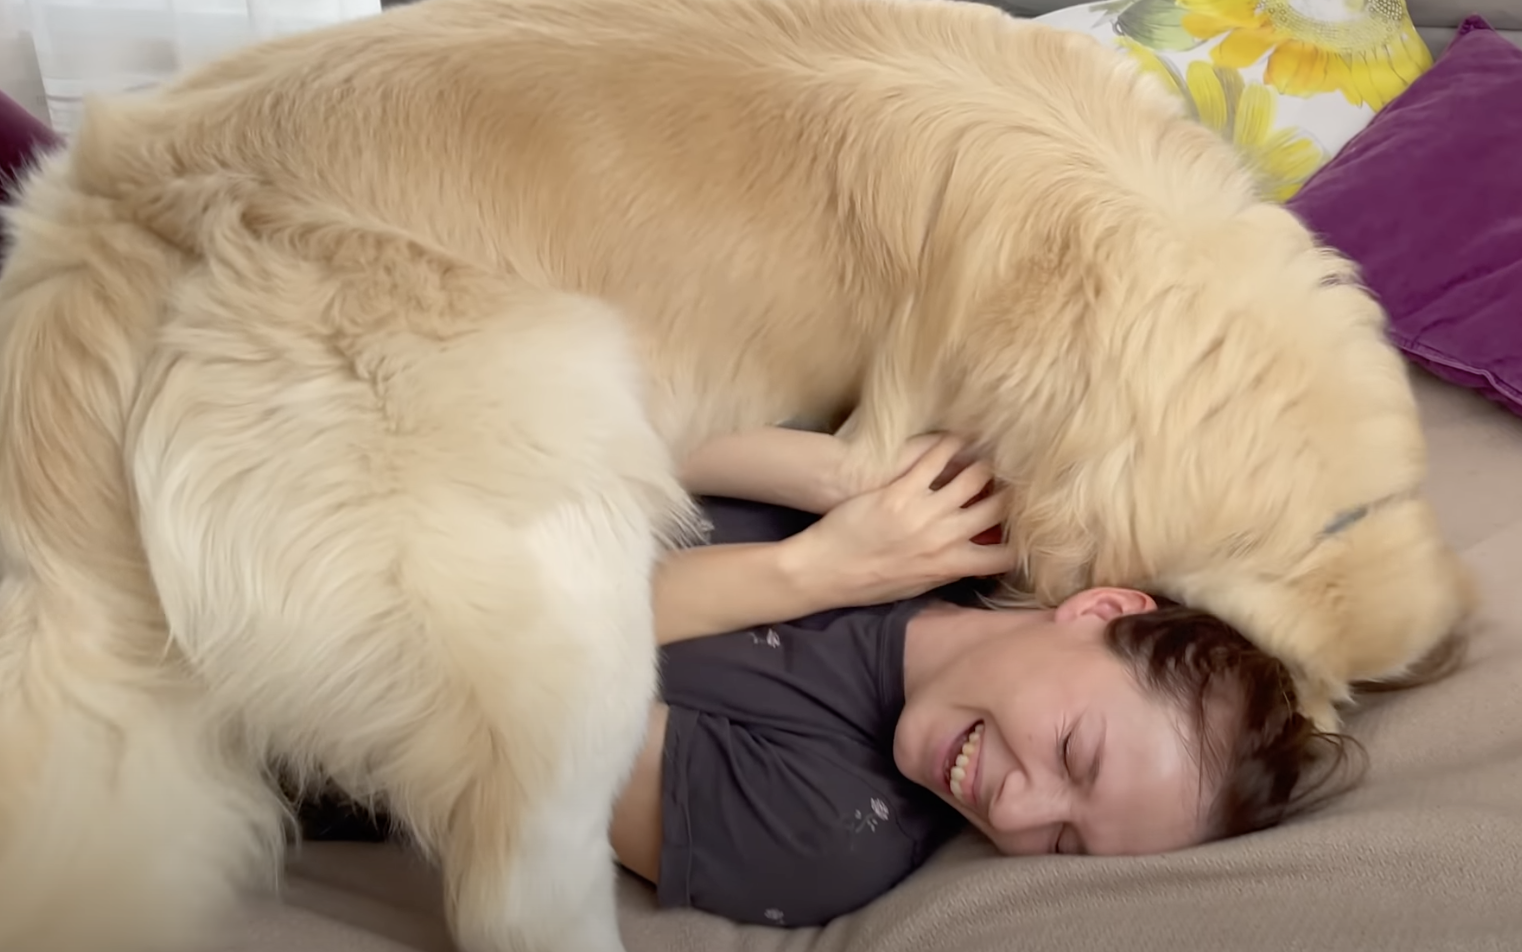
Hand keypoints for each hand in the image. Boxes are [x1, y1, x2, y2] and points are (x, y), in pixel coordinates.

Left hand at [788, 435, 1018, 606]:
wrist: (827, 570)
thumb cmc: (870, 584)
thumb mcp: (918, 587)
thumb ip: (948, 571)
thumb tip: (972, 560)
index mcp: (951, 565)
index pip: (1006, 555)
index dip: (1026, 538)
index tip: (1031, 524)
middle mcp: (945, 537)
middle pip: (998, 507)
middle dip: (1014, 490)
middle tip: (1022, 472)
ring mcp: (924, 512)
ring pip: (973, 477)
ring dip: (987, 461)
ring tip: (995, 448)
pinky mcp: (900, 491)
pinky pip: (934, 460)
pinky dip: (950, 445)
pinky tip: (959, 434)